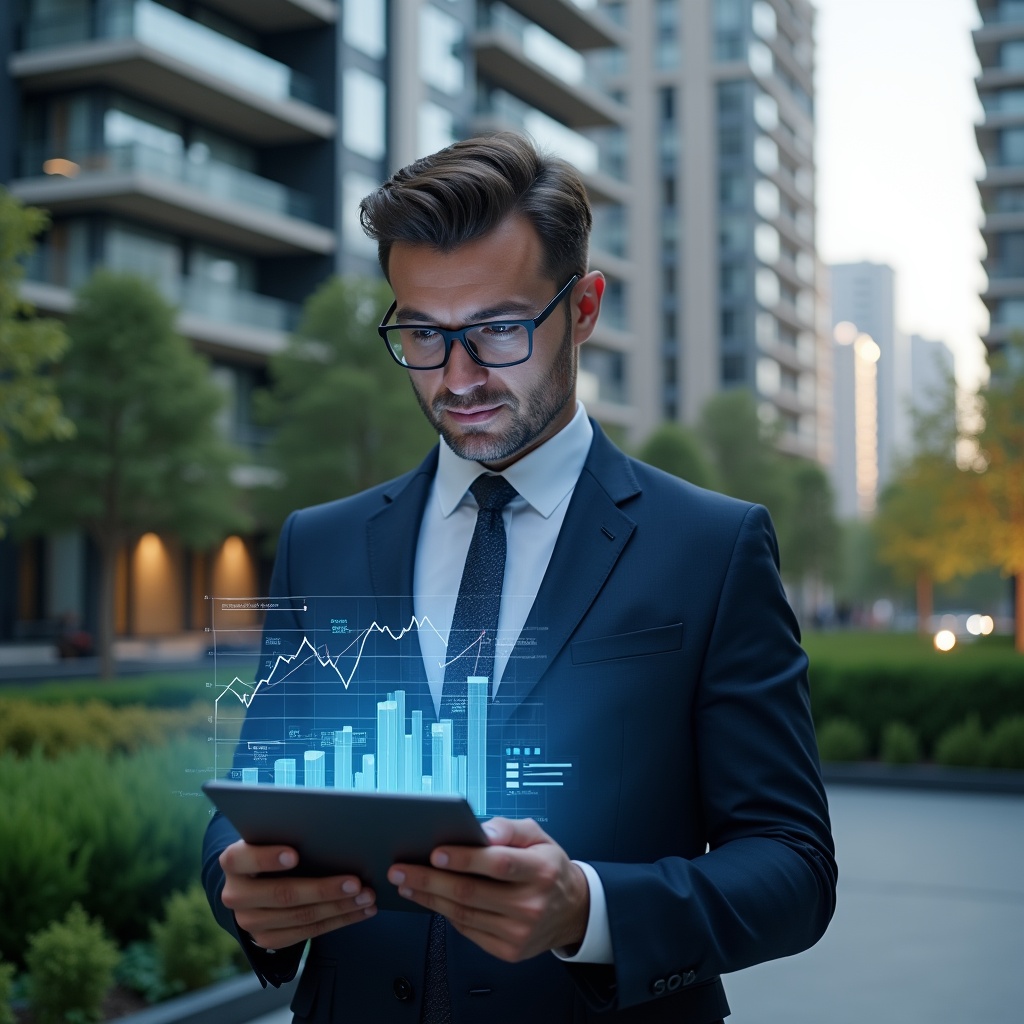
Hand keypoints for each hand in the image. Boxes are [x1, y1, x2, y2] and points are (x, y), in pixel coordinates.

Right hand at [219, 840, 375, 949]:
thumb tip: (329, 829)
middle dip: (323, 889)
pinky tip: (361, 911)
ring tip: (367, 897)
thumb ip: (288, 832)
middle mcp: (236, 894)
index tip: (294, 854)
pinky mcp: (266, 939)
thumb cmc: (273, 846)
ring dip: (339, 907)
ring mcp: (249, 921)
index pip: (242, 858)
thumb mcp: (272, 835)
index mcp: (233, 861)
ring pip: (300, 916)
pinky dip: (338, 921)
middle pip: (282, 894)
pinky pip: (307, 933)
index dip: (267, 857)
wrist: (254, 880)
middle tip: (356, 882)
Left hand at [387, 817, 588, 961]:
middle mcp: (531, 904)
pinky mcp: (508, 950)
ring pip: (463, 914)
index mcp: (540, 870)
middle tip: (401, 868)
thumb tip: (480, 829)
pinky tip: (429, 899)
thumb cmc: (548, 867)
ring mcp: (519, 932)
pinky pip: (468, 930)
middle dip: (430, 879)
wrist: (572, 910)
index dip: (464, 859)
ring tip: (406, 883)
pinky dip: (444, 914)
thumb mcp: (538, 837)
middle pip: (471, 892)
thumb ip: (508, 828)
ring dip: (429, 898)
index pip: (498, 864)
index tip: (435, 852)